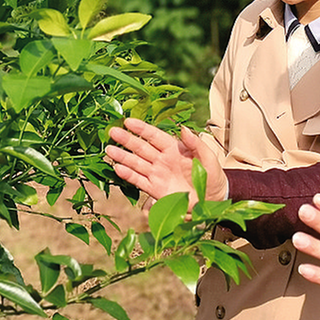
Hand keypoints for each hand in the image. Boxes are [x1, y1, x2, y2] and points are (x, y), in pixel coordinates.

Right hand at [105, 117, 227, 203]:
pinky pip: (139, 181)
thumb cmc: (211, 175)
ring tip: (108, 150)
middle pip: (141, 147)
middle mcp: (162, 159)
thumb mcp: (207, 157)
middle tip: (112, 132)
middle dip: (126, 139)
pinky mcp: (154, 189)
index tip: (128, 121)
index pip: (154, 135)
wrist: (212, 199)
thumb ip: (195, 143)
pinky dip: (128, 176)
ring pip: (136, 163)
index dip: (141, 128)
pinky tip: (117, 169)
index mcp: (174, 148)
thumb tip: (183, 128)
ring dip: (122, 157)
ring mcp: (157, 174)